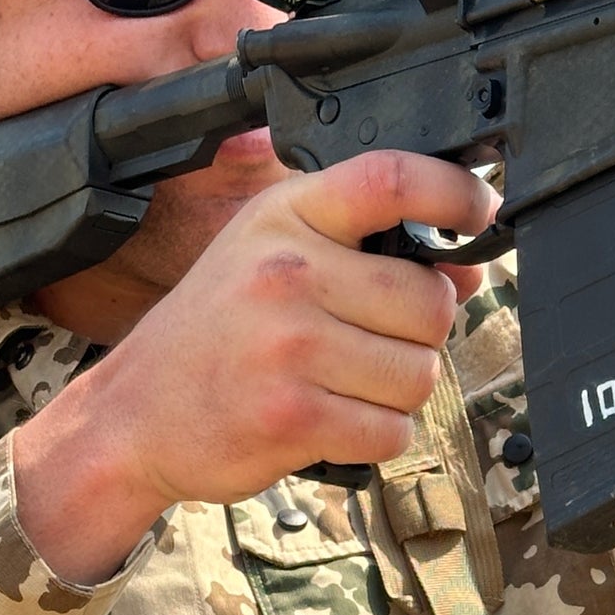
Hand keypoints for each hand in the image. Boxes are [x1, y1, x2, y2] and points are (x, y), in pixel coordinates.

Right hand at [12, 152, 499, 582]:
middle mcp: (287, 273)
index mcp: (285, 218)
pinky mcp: (292, 416)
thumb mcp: (268, 260)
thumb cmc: (212, 336)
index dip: (454, 193)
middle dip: (420, 336)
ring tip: (345, 388)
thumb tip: (465, 268)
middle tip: (375, 346)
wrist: (134, 415)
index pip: (390, 178)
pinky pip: (388, 431)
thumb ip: (362, 254)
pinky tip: (335, 423)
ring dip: (396, 394)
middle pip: (427, 303)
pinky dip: (376, 437)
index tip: (480, 212)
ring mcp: (289, 347)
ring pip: (416, 375)